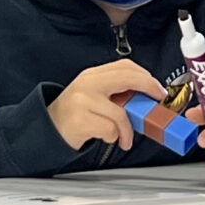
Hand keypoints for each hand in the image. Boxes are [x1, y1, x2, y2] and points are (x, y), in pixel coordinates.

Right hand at [47, 59, 170, 153]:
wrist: (47, 129)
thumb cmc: (75, 114)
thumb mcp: (93, 96)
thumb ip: (116, 92)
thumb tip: (146, 98)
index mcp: (93, 75)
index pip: (125, 66)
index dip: (146, 77)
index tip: (158, 89)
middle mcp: (88, 84)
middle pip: (127, 78)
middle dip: (148, 89)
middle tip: (156, 104)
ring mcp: (83, 101)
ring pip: (121, 114)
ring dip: (127, 131)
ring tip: (124, 138)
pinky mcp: (80, 120)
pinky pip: (110, 130)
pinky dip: (113, 137)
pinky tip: (107, 138)